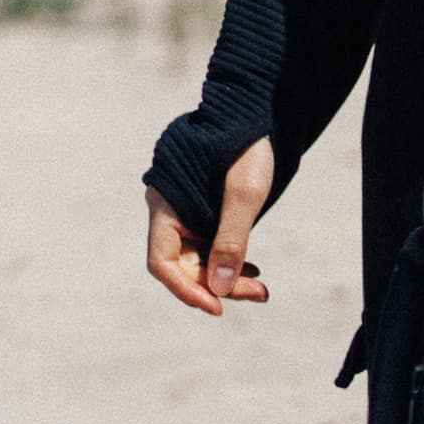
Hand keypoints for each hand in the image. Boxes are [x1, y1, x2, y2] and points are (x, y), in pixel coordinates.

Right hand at [144, 140, 275, 313]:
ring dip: (228, 277)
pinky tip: (253, 271)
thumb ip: (231, 240)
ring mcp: (187, 213)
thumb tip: (219, 288)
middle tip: (259, 293)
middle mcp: (170, 213)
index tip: (216, 307)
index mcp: (165, 207)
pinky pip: (211, 246)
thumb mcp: (243, 194)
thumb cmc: (246, 148)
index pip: (162, 262)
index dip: (186, 289)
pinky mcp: (205, 212)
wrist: (255, 115)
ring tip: (261, 287)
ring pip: (200, 259)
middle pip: (184, 265)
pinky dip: (230, 262)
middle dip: (218, 285)